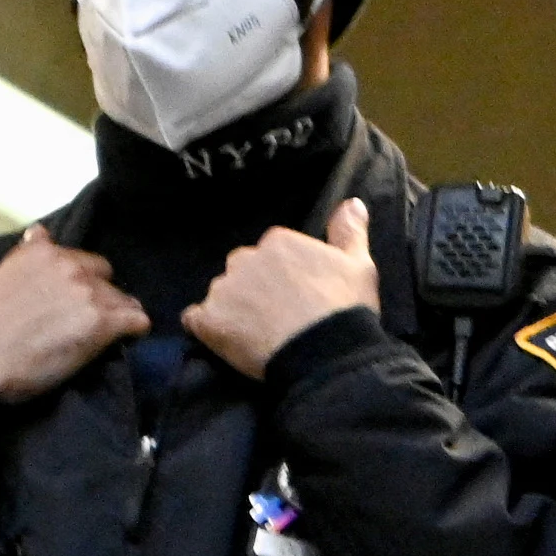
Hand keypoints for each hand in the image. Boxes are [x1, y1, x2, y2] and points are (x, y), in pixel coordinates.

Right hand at [0, 223, 150, 400]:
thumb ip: (25, 257)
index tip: (74, 297)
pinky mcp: (101, 324)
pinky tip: (127, 340)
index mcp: (43, 252)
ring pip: (123, 299)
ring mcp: (88, 294)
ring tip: (106, 335)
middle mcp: (70, 266)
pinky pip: (137, 321)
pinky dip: (135, 330)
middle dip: (100, 293)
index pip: (80, 259)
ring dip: (117, 314)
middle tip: (88, 318)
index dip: (80, 279)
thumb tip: (39, 233)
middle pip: (104, 276)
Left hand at [188, 196, 384, 380]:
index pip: (272, 252)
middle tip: (277, 315)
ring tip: (257, 333)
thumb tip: (352, 202)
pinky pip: (196, 320)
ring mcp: (223, 289)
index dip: (284, 276)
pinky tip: (228, 340)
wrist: (326, 354)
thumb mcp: (359, 266)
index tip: (298, 295)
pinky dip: (208, 328)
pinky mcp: (208, 320)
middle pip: (242, 270)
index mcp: (278, 241)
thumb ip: (349, 231)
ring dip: (233, 308)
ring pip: (221, 293)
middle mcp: (245, 258)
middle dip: (254, 288)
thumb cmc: (344, 309)